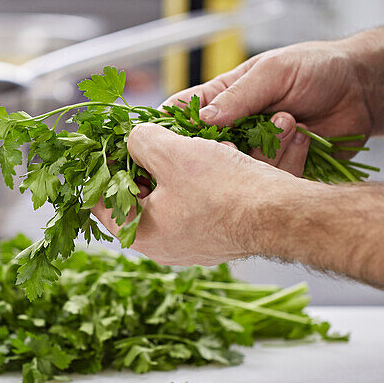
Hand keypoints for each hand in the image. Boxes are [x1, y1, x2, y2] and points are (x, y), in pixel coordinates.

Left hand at [91, 123, 302, 265]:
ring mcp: (194, 244)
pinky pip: (205, 201)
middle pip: (141, 195)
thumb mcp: (172, 152)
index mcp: (142, 233)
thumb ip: (142, 140)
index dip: (102, 167)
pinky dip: (209, 176)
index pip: (101, 201)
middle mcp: (165, 246)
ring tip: (196, 145)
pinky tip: (224, 156)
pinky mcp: (221, 237)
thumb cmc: (224, 190)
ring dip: (182, 166)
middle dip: (149, 161)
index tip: (110, 144)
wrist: (282, 213)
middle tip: (155, 137)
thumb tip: (134, 138)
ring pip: (176, 195)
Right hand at [164, 41, 374, 169]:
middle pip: (206, 153)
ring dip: (267, 151)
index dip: (172, 132)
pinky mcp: (280, 171)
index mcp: (223, 98)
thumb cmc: (316, 68)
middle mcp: (235, 128)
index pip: (182, 115)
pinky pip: (272, 181)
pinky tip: (304, 139)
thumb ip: (238, 96)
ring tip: (291, 122)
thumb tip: (203, 119)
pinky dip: (288, 163)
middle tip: (240, 142)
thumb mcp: (274, 72)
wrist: (363, 91)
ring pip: (240, 171)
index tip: (178, 143)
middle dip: (223, 151)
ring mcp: (257, 152)